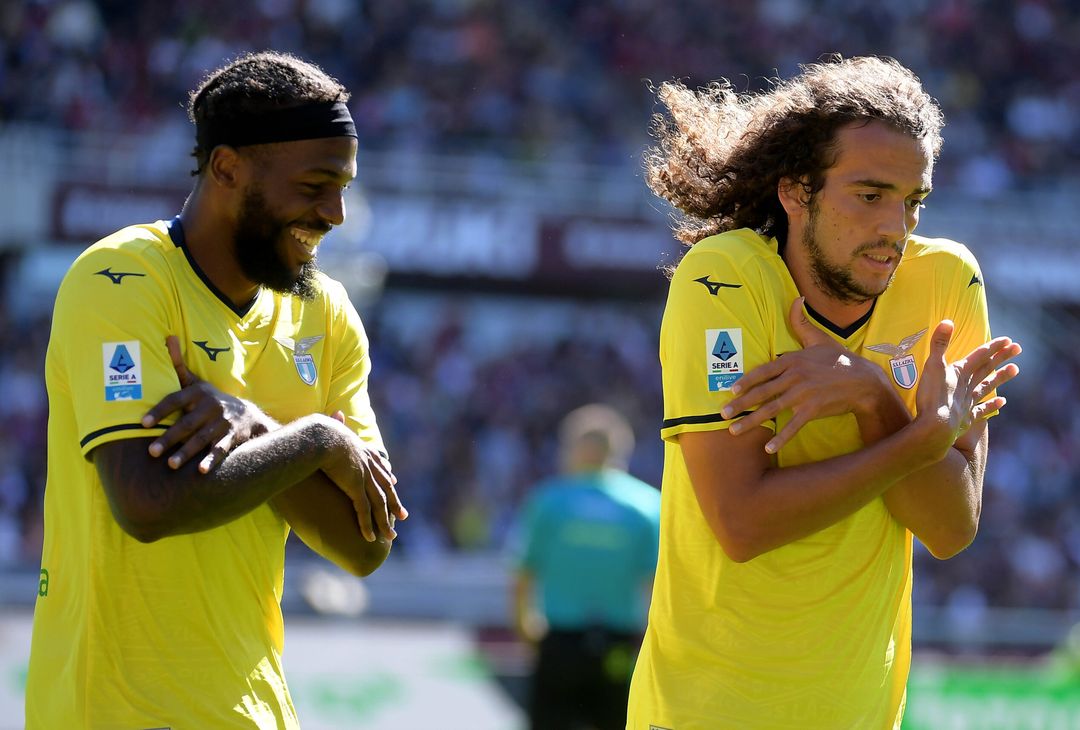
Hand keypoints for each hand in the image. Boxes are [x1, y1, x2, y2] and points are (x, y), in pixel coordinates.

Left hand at [142, 335, 271, 472]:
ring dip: (186, 452)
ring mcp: (223, 422)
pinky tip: (201, 471)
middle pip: (187, 423)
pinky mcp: (232, 437)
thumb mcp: (196, 382)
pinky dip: (212, 460)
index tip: (142, 423)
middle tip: (150, 451)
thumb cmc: (211, 400)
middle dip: (169, 437)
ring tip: (170, 465)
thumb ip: (178, 364)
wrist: (248, 415)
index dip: (159, 411)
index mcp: (199, 393)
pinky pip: (221, 450)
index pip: (175, 400)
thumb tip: (168, 336)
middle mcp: (211, 406)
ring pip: (202, 438)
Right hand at [321, 414, 407, 542]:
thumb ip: (334, 422)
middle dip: (395, 503)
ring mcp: (364, 476)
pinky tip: (370, 537)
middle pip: (386, 488)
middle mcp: (368, 465)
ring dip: (384, 522)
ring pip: (379, 504)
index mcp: (362, 450)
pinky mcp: (356, 487)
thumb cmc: (320, 429)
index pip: (380, 466)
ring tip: (390, 537)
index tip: (394, 484)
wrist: (322, 434)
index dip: (387, 476)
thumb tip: (335, 413)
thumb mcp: (331, 424)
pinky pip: (364, 511)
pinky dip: (367, 525)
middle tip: (402, 516)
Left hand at [722, 297, 892, 453]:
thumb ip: (802, 322)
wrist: (865, 382)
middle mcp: (795, 376)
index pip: (763, 371)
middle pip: (762, 391)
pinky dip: (781, 438)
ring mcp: (804, 394)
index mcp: (793, 360)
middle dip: (740, 404)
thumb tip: (796, 298)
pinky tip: (768, 448)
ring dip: (750, 421)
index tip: (730, 390)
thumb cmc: (840, 360)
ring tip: (734, 431)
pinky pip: (793, 426)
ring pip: (771, 409)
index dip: (745, 381)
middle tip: (722, 414)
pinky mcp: (813, 409)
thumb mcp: (819, 338)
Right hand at [913, 321, 1020, 458]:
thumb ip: (939, 344)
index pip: (980, 356)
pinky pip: (982, 410)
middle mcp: (968, 385)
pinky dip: (992, 406)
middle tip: (1017, 348)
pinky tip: (1003, 403)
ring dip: (1001, 378)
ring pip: (988, 386)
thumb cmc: (932, 396)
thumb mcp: (932, 366)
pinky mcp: (966, 418)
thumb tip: (948, 321)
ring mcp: (969, 402)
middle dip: (1001, 357)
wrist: (936, 427)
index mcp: (960, 372)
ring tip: (1016, 369)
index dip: (993, 347)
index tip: (1008, 340)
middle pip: (987, 368)